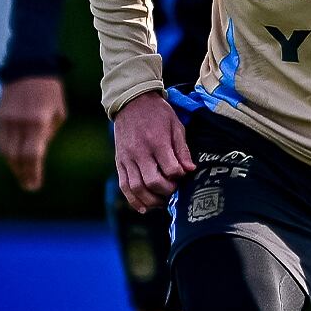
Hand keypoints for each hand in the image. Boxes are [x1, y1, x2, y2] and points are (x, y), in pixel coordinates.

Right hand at [0, 76, 67, 190]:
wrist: (29, 70)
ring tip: (23, 175)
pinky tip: (14, 160)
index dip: (33, 172)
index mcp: (40, 121)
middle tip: (29, 185)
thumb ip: (47, 136)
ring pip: (6, 151)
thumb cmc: (50, 94)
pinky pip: (0, 142)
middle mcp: (21, 122)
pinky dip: (6, 154)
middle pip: (17, 157)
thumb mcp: (58, 114)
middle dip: (23, 174)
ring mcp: (7, 120)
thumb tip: (36, 157)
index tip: (35, 185)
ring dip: (14, 166)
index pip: (33, 154)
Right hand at [113, 91, 195, 212]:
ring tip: (163, 202)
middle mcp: (140, 152)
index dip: (180, 177)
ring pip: (137, 188)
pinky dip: (133, 200)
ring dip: (152, 200)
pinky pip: (124, 186)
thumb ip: (182, 149)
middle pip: (153, 182)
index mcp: (157, 142)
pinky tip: (144, 208)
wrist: (132, 102)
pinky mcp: (119, 162)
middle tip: (175, 190)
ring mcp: (127, 158)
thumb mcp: (176, 126)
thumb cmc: (158, 113)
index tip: (184, 175)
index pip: (170, 169)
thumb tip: (191, 170)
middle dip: (167, 191)